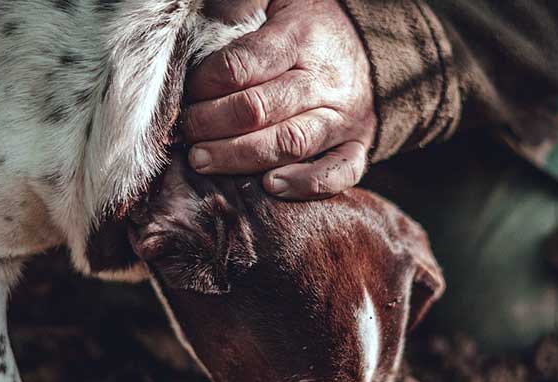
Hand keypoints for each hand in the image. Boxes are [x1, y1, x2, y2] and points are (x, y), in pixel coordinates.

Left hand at [183, 0, 376, 199]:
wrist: (372, 48)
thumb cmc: (309, 27)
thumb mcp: (275, 0)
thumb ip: (240, 6)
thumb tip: (205, 19)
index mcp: (299, 38)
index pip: (242, 65)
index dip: (205, 84)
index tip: (186, 93)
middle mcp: (323, 81)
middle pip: (259, 109)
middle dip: (211, 124)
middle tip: (185, 132)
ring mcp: (342, 117)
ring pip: (289, 144)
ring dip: (239, 157)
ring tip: (202, 161)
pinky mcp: (357, 146)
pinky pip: (338, 173)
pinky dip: (305, 184)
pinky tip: (269, 186)